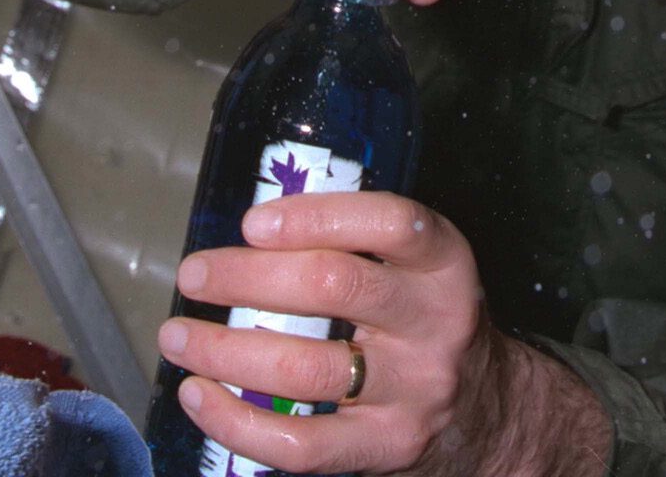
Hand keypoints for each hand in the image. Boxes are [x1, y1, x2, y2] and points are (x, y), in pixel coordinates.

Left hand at [160, 194, 610, 476]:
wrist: (486, 412)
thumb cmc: (425, 321)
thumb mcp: (417, 268)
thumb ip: (355, 244)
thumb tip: (252, 230)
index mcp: (443, 263)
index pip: (390, 223)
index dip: (316, 217)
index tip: (253, 222)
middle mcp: (434, 323)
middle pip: (333, 288)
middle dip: (248, 277)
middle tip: (195, 274)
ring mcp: (410, 391)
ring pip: (305, 367)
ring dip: (225, 348)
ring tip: (179, 335)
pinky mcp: (384, 449)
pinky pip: (300, 443)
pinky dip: (236, 420)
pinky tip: (199, 394)